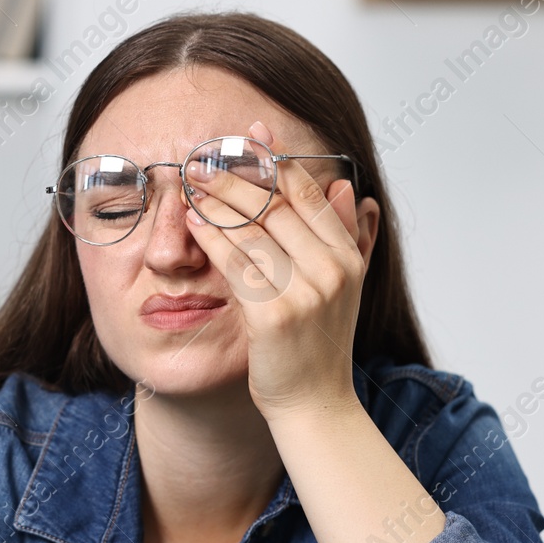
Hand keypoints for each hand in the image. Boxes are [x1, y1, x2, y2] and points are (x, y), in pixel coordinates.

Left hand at [182, 119, 379, 420]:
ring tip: (195, 182)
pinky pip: (236, 265)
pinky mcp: (274, 316)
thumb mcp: (344, 287)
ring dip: (220, 201)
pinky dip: (213, 238)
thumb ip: (346, 236)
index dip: (278, 161)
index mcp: (348, 257)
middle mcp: (331, 270)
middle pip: (277, 206)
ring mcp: (304, 293)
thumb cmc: (319, 347)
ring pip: (254, 230)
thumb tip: (349, 188)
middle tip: (207, 157)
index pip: (309, 194)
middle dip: (239, 175)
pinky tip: (194, 221)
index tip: (251, 137)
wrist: (315, 405)